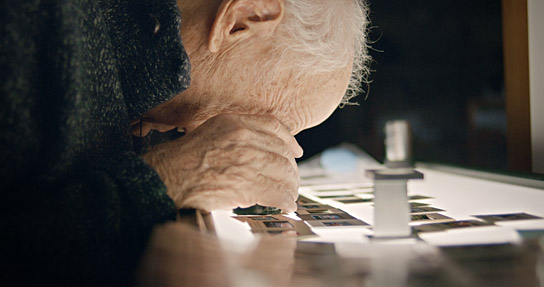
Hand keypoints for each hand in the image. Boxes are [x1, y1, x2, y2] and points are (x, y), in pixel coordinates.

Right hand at [142, 114, 302, 211]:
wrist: (165, 179)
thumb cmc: (181, 161)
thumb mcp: (209, 134)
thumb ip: (236, 136)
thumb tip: (260, 150)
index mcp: (234, 122)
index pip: (274, 126)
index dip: (289, 140)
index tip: (296, 151)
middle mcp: (243, 137)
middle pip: (282, 152)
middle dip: (291, 170)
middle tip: (292, 180)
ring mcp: (246, 160)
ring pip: (283, 172)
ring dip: (291, 187)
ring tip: (290, 195)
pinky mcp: (246, 183)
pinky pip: (277, 192)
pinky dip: (285, 200)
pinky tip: (286, 205)